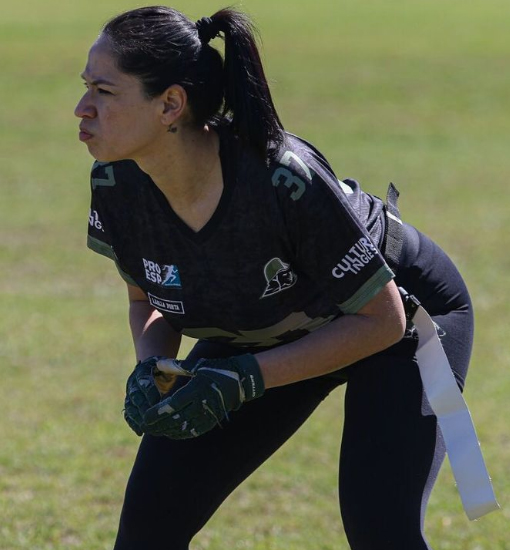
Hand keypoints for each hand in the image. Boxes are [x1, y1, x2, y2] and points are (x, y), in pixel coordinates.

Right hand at [123, 356, 191, 435]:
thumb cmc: (169, 369)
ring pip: (130, 406)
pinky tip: (141, 431)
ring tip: (148, 428)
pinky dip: (133, 423)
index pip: (144, 381)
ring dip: (138, 418)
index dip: (151, 392)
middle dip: (144, 408)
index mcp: (143, 370)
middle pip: (135, 396)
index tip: (160, 402)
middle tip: (153, 419)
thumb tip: (186, 372)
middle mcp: (133, 381)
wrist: (156, 369)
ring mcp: (130, 393)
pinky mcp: (130, 403)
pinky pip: (128, 414)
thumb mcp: (172, 367)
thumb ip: (176, 370)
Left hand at [142, 354, 264, 438]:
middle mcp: (202, 404)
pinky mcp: (212, 421)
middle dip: (159, 425)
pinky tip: (171, 433)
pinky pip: (194, 431)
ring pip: (184, 428)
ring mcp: (208, 414)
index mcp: (196, 389)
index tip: (145, 417)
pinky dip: (181, 434)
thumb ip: (177, 366)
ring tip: (155, 431)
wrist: (240, 380)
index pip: (173, 405)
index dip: (158, 413)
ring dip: (168, 431)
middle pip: (176, 420)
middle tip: (146, 427)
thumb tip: (158, 364)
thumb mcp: (197, 365)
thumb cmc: (215, 369)